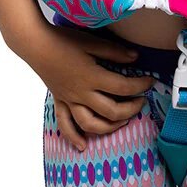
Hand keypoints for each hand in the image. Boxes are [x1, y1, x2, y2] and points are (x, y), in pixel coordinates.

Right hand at [26, 23, 156, 151]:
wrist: (36, 44)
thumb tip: (136, 58)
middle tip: (141, 101)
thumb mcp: (92, 41)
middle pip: (111, 111)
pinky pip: (66, 125)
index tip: (150, 81)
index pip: (123, 87)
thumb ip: (114, 52)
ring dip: (110, 127)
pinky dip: (74, 137)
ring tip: (123, 122)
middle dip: (131, 109)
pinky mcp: (60, 101)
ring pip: (91, 124)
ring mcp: (70, 100)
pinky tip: (83, 145)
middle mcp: (82, 93)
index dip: (140, 86)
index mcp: (93, 77)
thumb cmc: (64, 40)